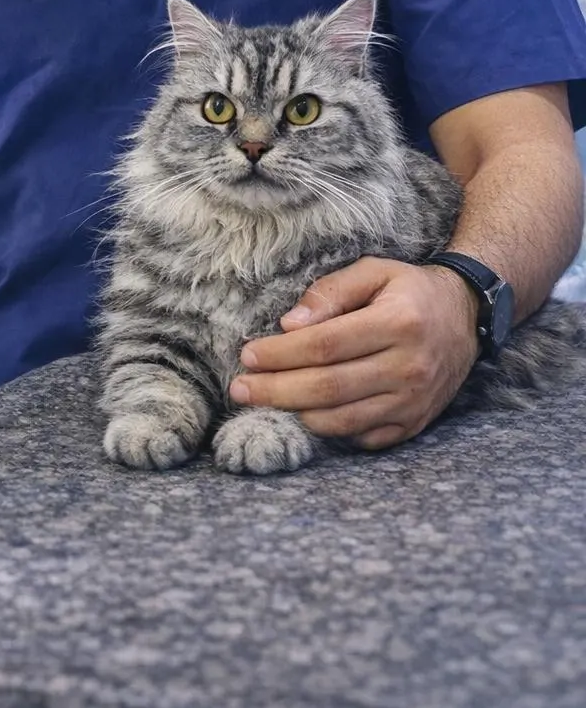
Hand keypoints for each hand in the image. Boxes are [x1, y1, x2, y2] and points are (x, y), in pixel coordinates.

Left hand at [228, 257, 480, 450]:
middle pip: (328, 388)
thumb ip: (330, 292)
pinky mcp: (414, 424)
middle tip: (240, 388)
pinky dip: (329, 430)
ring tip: (263, 400)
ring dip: (295, 413)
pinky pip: (362, 436)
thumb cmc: (409, 290)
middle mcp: (409, 367)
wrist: (467, 317)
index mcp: (398, 323)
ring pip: (341, 419)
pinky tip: (304, 413)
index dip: (281, 354)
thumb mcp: (374, 271)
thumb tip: (288, 325)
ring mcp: (414, 402)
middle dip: (276, 391)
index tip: (248, 354)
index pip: (325, 346)